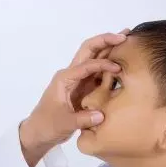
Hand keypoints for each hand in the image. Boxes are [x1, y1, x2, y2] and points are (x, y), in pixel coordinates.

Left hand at [22, 32, 126, 150]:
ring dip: (109, 48)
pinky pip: (97, 72)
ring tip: (126, 39)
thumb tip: (101, 115)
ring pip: (94, 58)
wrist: (39, 132)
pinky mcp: (83, 87)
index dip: (103, 64)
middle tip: (125, 34)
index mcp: (65, 78)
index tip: (118, 68)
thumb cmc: (48, 124)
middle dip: (105, 40)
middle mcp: (71, 74)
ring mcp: (78, 80)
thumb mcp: (65, 123)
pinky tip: (121, 60)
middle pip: (89, 50)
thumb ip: (83, 119)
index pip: (86, 65)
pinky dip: (109, 64)